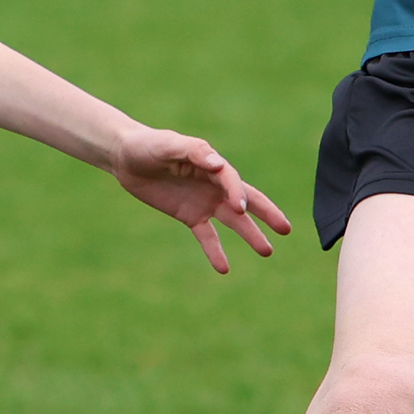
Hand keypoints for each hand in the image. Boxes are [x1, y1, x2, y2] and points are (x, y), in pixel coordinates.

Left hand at [107, 126, 292, 272]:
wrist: (127, 158)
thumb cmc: (149, 146)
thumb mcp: (168, 145)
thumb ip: (193, 152)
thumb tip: (219, 165)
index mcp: (211, 163)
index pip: (231, 180)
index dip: (236, 193)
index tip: (241, 208)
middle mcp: (214, 184)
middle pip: (246, 200)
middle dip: (267, 214)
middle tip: (286, 229)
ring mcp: (205, 201)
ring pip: (233, 221)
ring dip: (250, 235)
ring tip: (267, 251)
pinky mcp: (191, 216)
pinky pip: (207, 236)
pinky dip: (215, 251)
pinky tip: (224, 269)